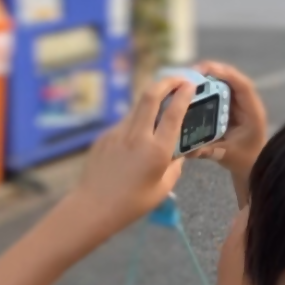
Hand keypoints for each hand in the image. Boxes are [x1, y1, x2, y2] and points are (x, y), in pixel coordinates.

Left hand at [69, 77, 195, 235]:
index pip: (174, 114)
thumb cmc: (132, 203)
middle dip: (166, 82)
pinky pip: (124, 124)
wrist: (93, 206)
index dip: (183, 95)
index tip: (190, 85)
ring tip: (161, 103)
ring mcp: (117, 133)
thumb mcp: (163, 188)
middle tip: (178, 78)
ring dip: (151, 101)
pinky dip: (136, 122)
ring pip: (136, 108)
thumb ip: (174, 166)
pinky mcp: (104, 136)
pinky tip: (137, 136)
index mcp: (156, 150)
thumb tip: (177, 152)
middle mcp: (137, 136)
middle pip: (150, 96)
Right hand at [189, 60, 267, 181]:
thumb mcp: (227, 156)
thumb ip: (210, 152)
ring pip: (224, 81)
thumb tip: (189, 150)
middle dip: (212, 70)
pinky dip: (205, 85)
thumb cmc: (244, 159)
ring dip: (207, 76)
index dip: (226, 74)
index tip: (206, 70)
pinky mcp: (228, 105)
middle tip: (190, 71)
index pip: (243, 86)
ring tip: (187, 76)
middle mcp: (246, 103)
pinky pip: (218, 90)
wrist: (252, 164)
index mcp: (252, 112)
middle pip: (231, 78)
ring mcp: (237, 103)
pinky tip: (190, 86)